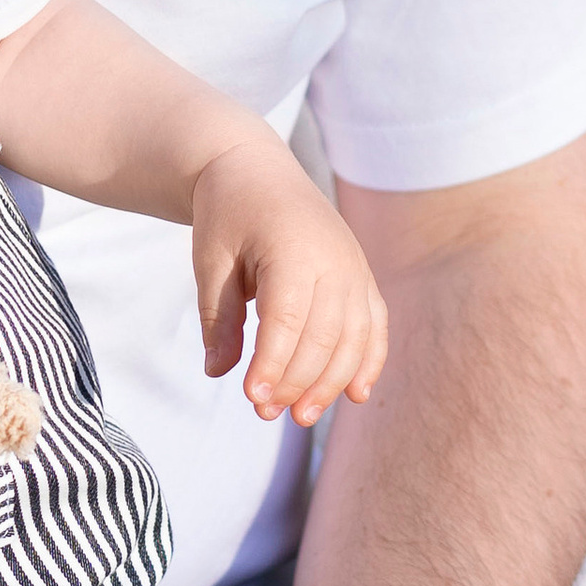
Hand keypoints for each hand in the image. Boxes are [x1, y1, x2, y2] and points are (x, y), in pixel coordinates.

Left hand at [191, 139, 388, 425]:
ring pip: (354, 338)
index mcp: (292, 249)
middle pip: (325, 336)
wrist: (256, 169)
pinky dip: (368, 362)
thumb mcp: (211, 260)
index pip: (288, 320)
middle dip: (298, 382)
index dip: (273, 365)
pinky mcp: (362, 276)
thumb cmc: (228, 213)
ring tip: (300, 416)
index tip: (252, 399)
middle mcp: (335, 259)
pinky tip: (355, 396)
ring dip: (330, 383)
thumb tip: (218, 373)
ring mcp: (355, 268)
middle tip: (265, 413)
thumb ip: (218, 318)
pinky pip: (375, 326)